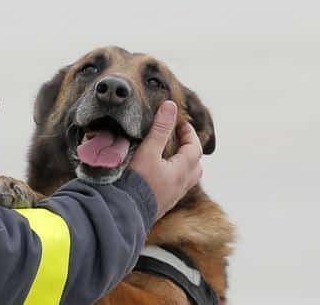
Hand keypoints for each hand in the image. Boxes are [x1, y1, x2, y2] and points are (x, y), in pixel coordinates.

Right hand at [129, 101, 202, 218]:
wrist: (123, 212)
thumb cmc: (136, 182)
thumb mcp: (147, 151)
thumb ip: (159, 128)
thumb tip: (170, 106)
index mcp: (181, 171)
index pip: (195, 148)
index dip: (189, 133)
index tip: (180, 124)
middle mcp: (181, 185)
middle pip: (195, 165)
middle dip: (190, 149)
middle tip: (178, 138)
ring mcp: (173, 196)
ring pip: (187, 178)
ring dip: (183, 164)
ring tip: (169, 155)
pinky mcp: (162, 204)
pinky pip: (175, 187)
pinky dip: (173, 175)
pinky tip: (158, 173)